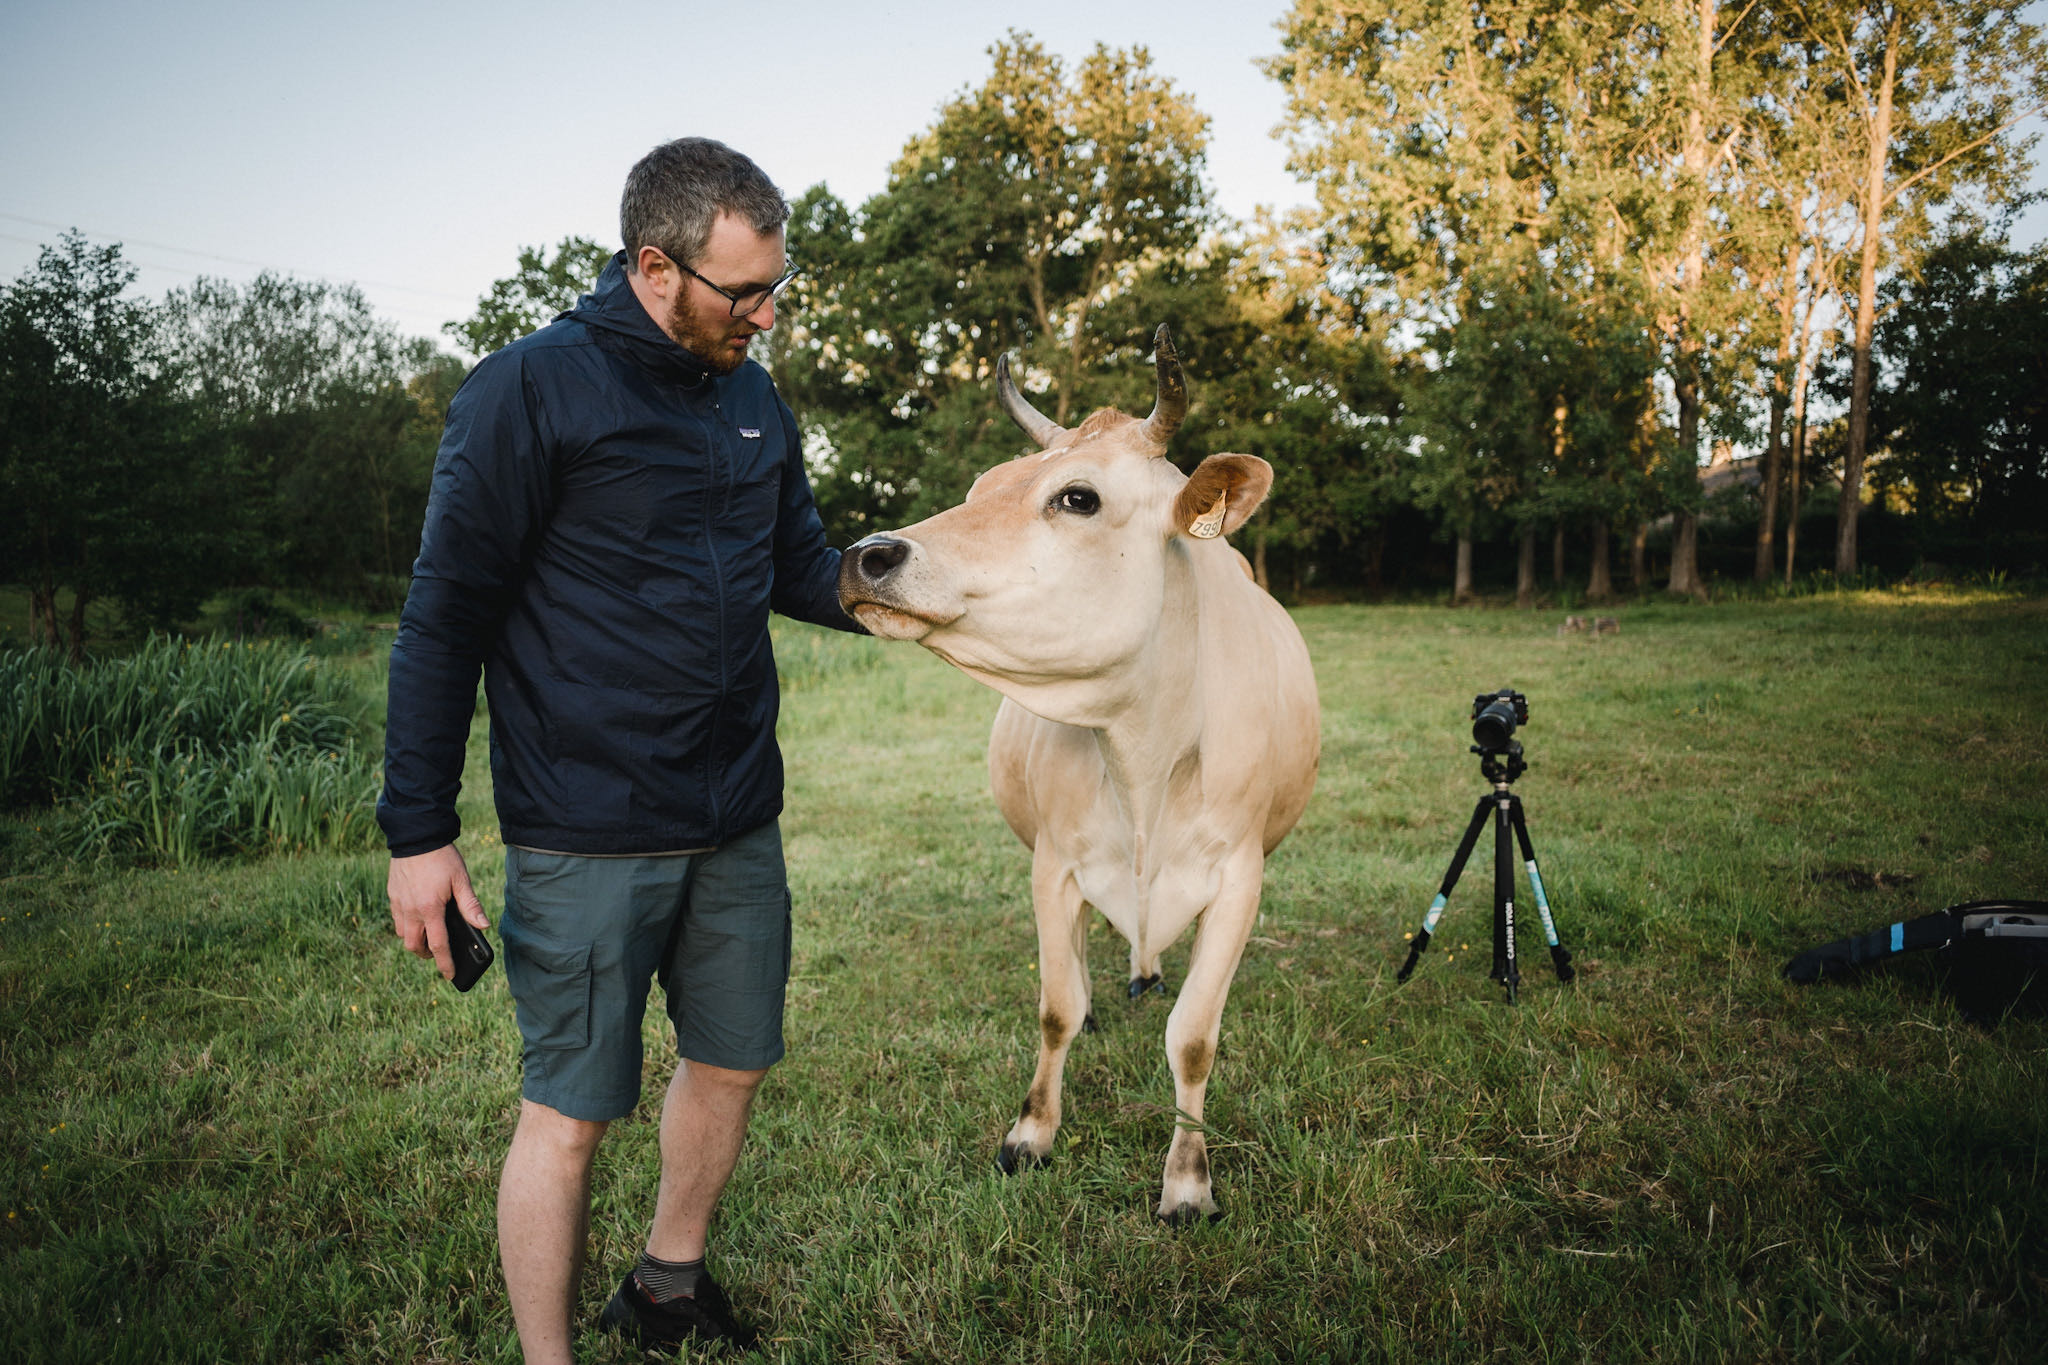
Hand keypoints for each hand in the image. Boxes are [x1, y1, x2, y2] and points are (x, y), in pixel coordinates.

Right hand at [388, 843, 488, 981]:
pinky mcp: (392, 895)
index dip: (445, 963)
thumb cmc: (442, 857)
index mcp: (430, 909)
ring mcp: (398, 903)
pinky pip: (396, 920)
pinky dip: (406, 926)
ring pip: (402, 935)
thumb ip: (471, 905)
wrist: (417, 835)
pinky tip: (419, 918)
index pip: (438, 945)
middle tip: (439, 953)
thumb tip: (483, 927)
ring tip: (429, 936)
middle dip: (426, 954)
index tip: (450, 975)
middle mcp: (410, 910)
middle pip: (414, 946)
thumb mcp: (461, 879)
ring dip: (415, 941)